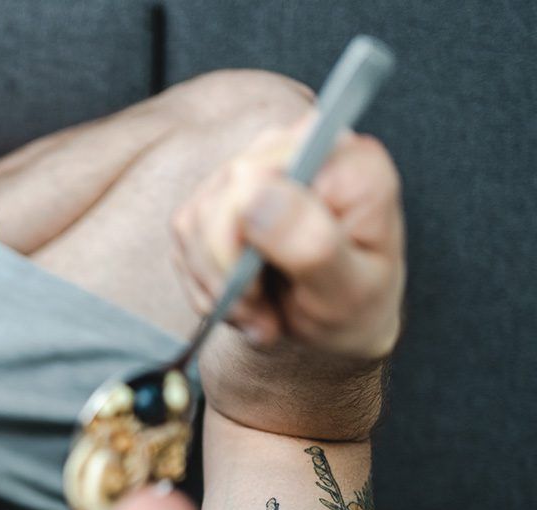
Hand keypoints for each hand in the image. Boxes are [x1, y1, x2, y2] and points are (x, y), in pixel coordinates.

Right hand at [172, 114, 405, 438]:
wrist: (336, 327)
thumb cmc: (356, 309)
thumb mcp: (349, 292)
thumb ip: (312, 243)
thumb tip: (255, 196)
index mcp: (343, 162)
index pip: (255, 175)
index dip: (240, 239)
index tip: (260, 294)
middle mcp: (295, 151)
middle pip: (217, 199)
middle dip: (227, 272)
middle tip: (261, 316)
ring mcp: (254, 170)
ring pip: (192, 221)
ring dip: (215, 284)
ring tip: (256, 313)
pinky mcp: (222, 198)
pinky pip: (183, 236)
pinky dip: (204, 282)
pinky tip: (239, 300)